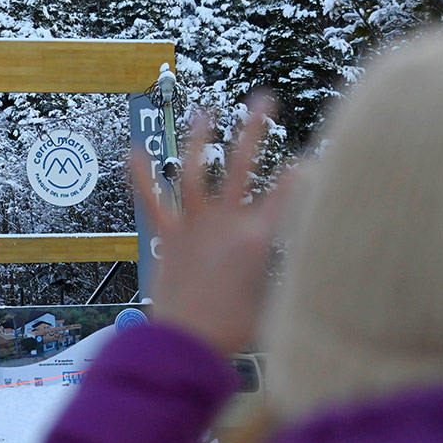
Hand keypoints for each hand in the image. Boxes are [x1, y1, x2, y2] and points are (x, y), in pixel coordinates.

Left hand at [131, 96, 294, 355]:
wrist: (187, 344)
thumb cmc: (231, 331)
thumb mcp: (271, 301)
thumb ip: (280, 274)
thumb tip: (295, 263)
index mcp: (257, 239)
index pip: (288, 194)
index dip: (301, 172)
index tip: (310, 155)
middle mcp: (226, 223)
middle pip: (242, 166)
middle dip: (254, 128)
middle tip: (264, 99)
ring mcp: (194, 226)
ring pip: (195, 172)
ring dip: (199, 139)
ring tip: (204, 112)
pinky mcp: (168, 237)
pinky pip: (152, 200)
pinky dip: (141, 176)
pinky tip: (132, 150)